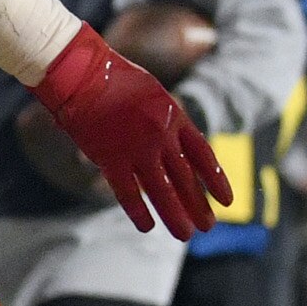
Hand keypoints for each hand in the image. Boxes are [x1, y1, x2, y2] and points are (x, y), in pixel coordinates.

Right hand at [33, 23, 231, 238]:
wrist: (80, 70)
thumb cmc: (112, 74)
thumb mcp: (153, 92)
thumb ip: (166, 119)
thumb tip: (175, 145)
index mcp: (175, 117)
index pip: (204, 157)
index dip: (216, 181)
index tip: (226, 201)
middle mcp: (161, 136)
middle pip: (186, 180)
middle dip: (198, 206)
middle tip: (207, 226)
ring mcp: (136, 149)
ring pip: (162, 191)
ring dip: (175, 216)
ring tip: (185, 235)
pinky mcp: (110, 157)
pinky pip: (127, 192)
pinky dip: (138, 211)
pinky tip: (146, 226)